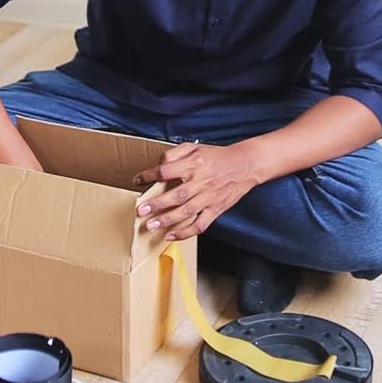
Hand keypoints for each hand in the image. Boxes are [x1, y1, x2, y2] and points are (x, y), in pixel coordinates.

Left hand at [133, 141, 258, 239]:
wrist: (244, 166)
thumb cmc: (217, 156)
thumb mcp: (195, 147)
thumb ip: (175, 154)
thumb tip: (159, 164)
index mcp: (193, 164)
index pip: (166, 170)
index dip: (149, 175)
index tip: (137, 180)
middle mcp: (200, 182)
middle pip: (176, 195)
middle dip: (156, 204)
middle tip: (141, 210)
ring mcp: (208, 198)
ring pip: (186, 212)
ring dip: (167, 219)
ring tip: (151, 225)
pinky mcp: (215, 210)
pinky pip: (200, 225)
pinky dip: (185, 232)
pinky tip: (171, 236)